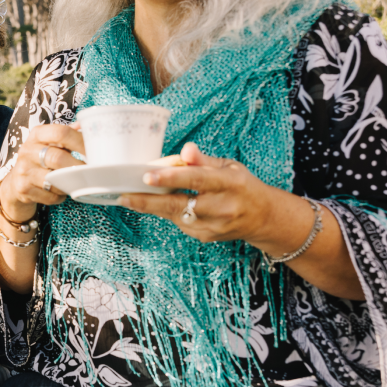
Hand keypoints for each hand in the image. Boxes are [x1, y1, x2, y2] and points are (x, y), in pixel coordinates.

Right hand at [0, 123, 83, 221]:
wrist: (15, 182)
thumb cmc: (39, 159)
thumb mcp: (49, 143)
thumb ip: (66, 136)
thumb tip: (86, 126)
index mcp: (37, 135)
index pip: (60, 132)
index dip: (80, 142)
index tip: (94, 152)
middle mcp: (27, 150)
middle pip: (58, 158)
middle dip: (78, 167)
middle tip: (92, 172)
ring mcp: (23, 171)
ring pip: (55, 180)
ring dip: (69, 183)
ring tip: (73, 182)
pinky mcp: (23, 189)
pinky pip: (51, 196)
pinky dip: (60, 196)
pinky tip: (59, 191)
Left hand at [119, 142, 277, 243]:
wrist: (262, 218)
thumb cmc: (241, 186)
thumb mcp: (229, 167)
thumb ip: (204, 160)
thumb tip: (185, 150)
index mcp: (230, 184)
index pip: (197, 180)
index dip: (171, 177)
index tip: (147, 176)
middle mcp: (222, 207)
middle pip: (179, 204)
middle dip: (149, 200)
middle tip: (124, 195)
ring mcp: (213, 226)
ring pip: (174, 216)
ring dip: (150, 206)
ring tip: (128, 197)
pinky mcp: (204, 237)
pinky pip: (178, 222)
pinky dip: (164, 212)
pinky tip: (153, 203)